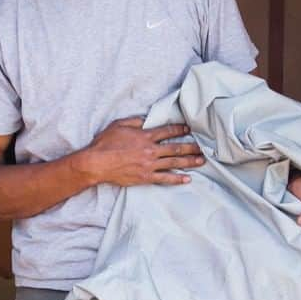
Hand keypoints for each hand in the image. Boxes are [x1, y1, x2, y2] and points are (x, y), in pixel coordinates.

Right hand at [80, 118, 204, 186]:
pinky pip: (165, 178)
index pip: (167, 131)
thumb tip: (146, 120)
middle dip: (191, 147)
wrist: (96, 163)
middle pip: (176, 148)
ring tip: (201, 161)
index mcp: (145, 136)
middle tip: (203, 147)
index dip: (179, 129)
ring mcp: (149, 165)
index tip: (188, 128)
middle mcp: (150, 150)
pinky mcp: (145, 177)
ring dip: (189, 161)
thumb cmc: (105, 143)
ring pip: (174, 163)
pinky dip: (177, 179)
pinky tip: (187, 179)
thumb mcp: (118, 125)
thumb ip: (135, 121)